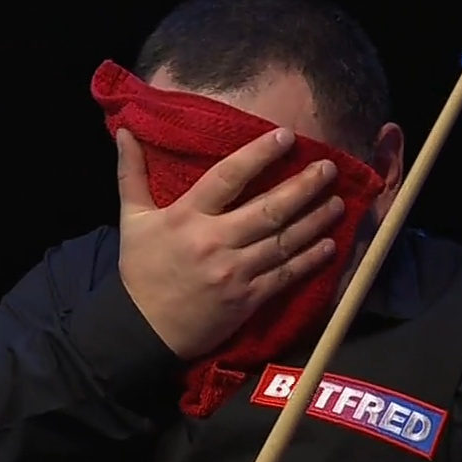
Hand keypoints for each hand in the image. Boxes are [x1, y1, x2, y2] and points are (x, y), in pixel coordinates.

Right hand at [116, 127, 342, 360]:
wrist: (143, 330)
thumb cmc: (140, 270)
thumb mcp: (132, 219)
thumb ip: (131, 174)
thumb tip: (123, 131)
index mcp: (187, 217)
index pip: (228, 177)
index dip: (259, 155)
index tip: (286, 136)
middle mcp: (215, 241)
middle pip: (268, 210)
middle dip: (303, 187)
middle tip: (329, 168)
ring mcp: (235, 272)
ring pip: (283, 242)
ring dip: (315, 221)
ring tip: (338, 202)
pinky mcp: (247, 299)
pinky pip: (285, 276)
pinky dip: (309, 260)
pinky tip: (329, 245)